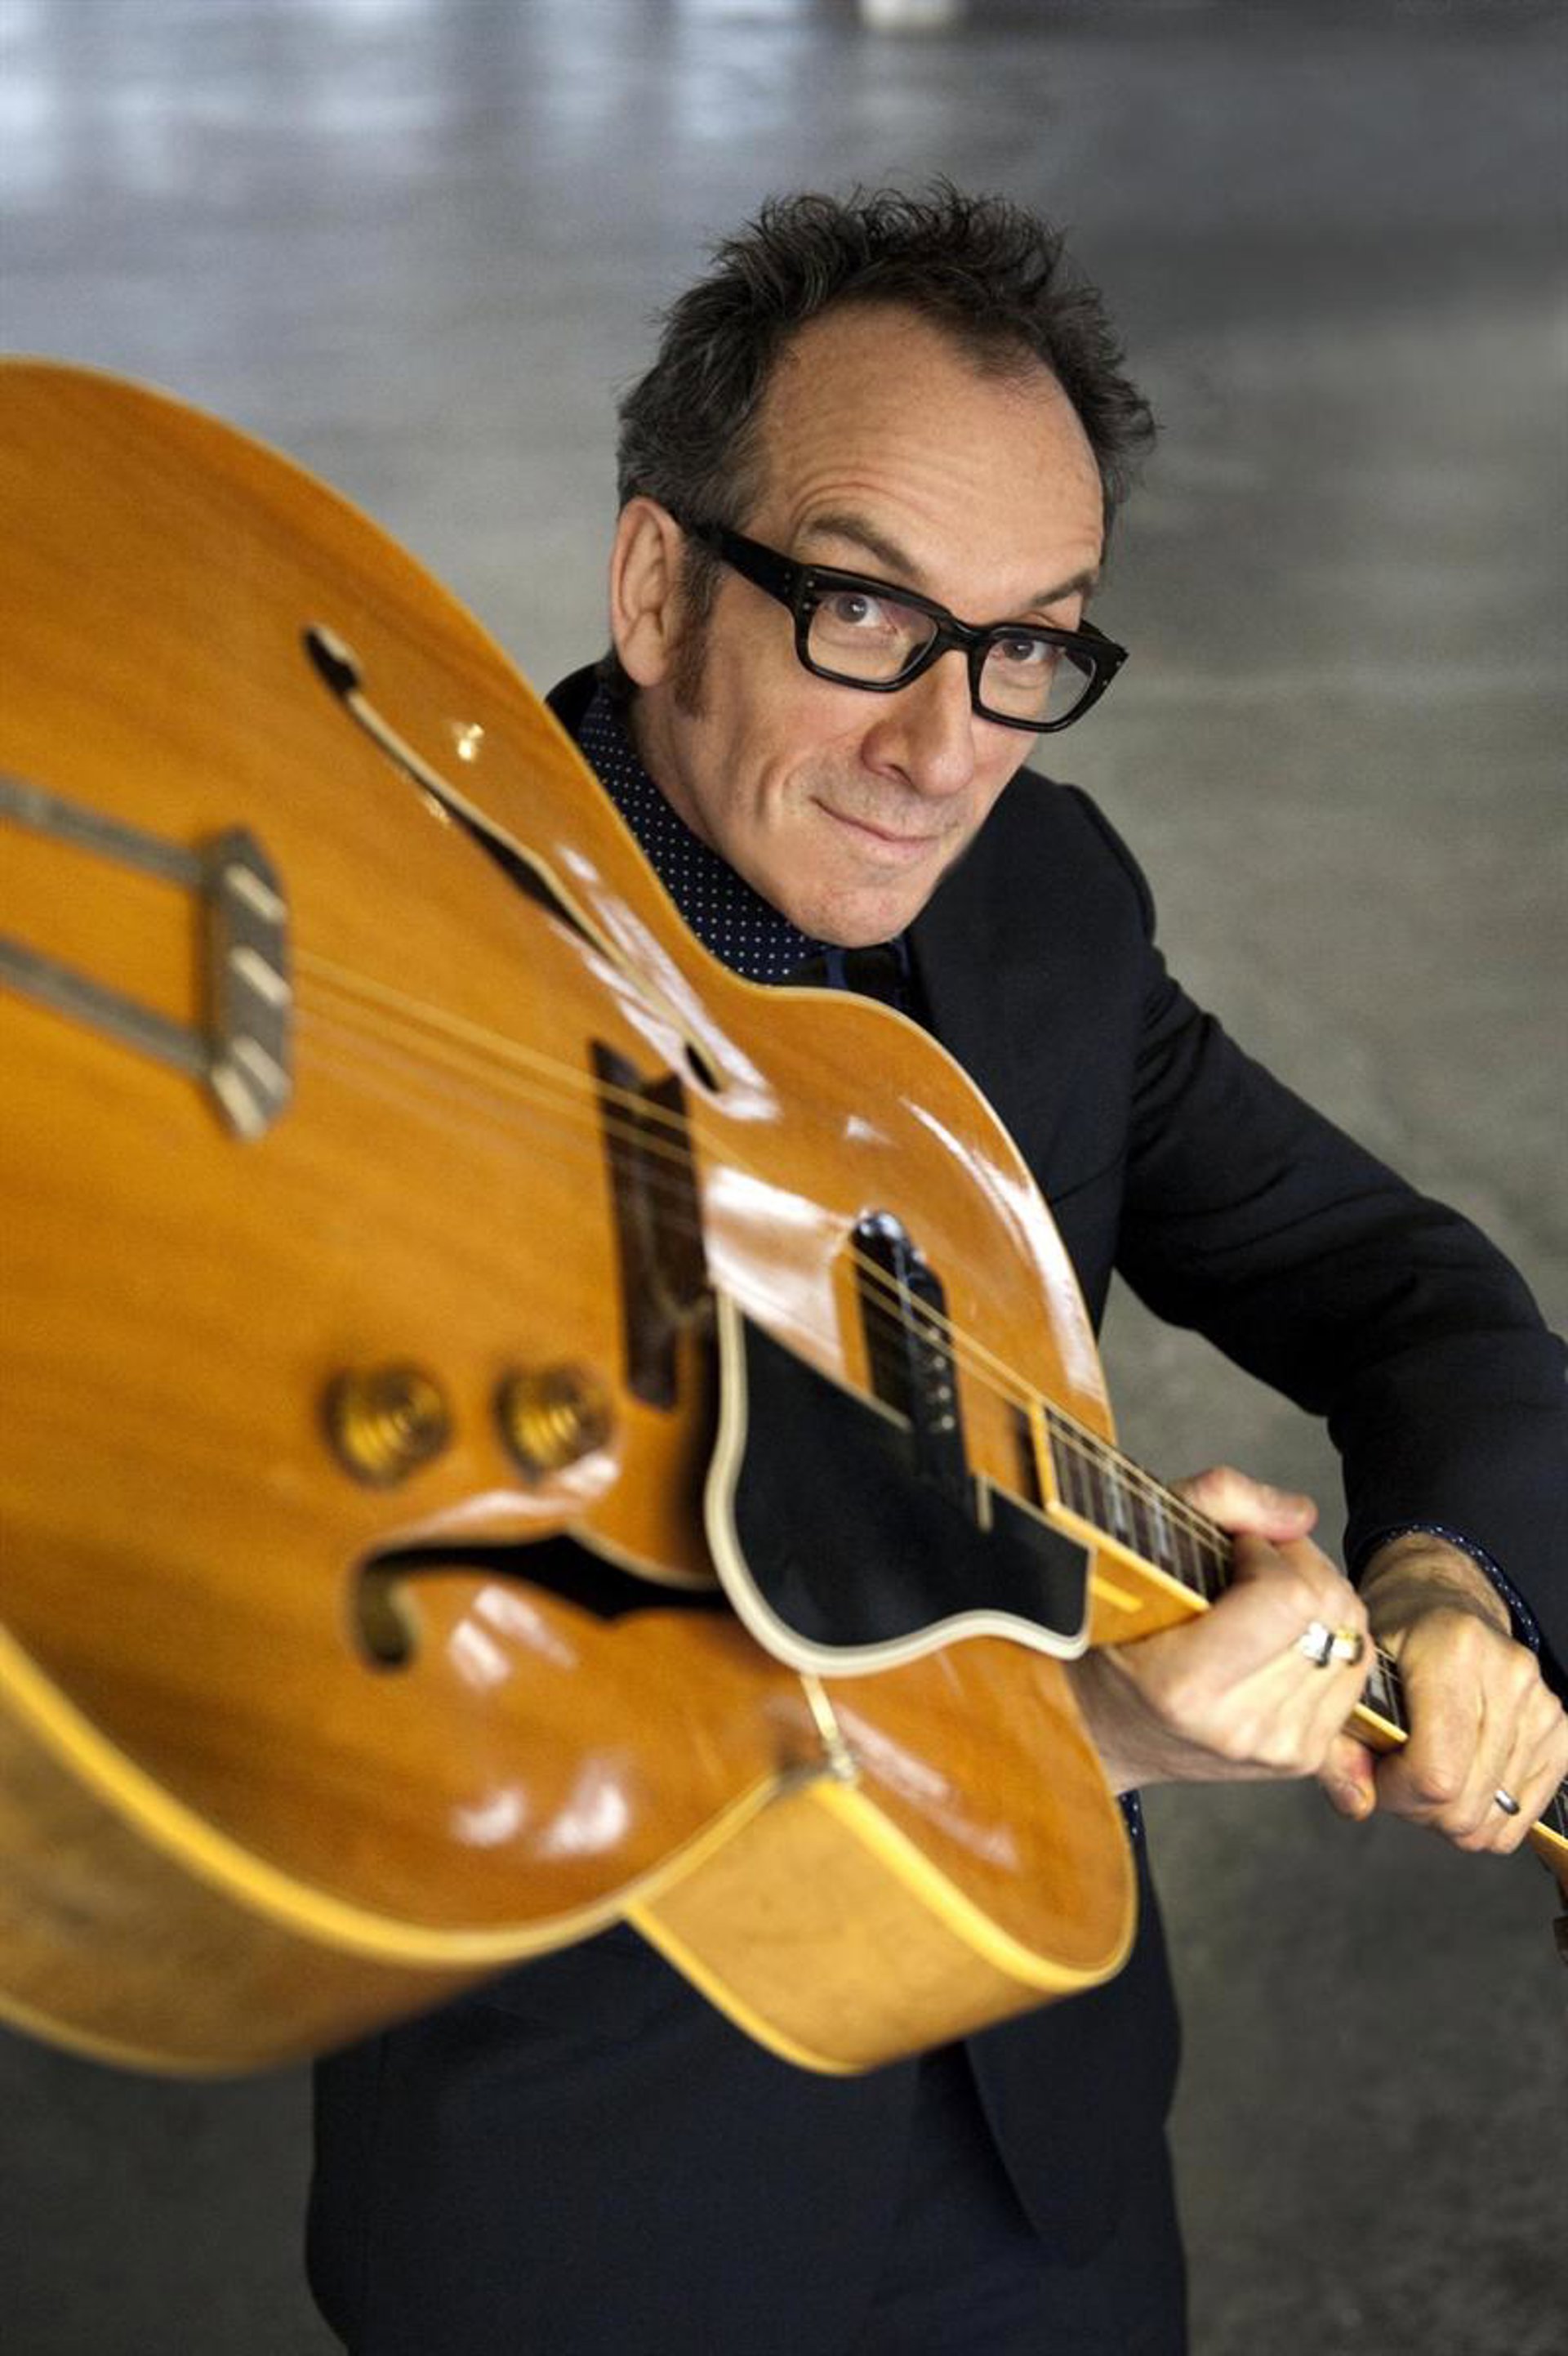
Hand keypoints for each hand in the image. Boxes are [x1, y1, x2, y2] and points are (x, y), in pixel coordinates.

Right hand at [1067, 1466, 1372, 1796]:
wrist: (1101, 1725)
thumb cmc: (1110, 1632)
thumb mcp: (1139, 1545)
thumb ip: (1218, 1502)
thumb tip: (1300, 1516)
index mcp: (1186, 1684)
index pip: (1291, 1598)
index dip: (1273, 1552)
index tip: (1237, 1547)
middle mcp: (1238, 1727)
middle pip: (1330, 1616)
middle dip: (1301, 1567)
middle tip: (1257, 1563)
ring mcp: (1275, 1750)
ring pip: (1352, 1641)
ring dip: (1318, 1602)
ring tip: (1266, 1598)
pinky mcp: (1301, 1759)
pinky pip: (1355, 1675)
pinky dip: (1330, 1641)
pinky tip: (1286, 1635)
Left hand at [1330, 1532, 1567, 1853]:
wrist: (1442, 1598)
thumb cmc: (1394, 1633)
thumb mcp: (1352, 1671)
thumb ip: (1339, 1740)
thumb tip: (1357, 1804)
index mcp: (1452, 1651)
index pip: (1436, 1774)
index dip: (1396, 1792)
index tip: (1376, 1772)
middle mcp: (1507, 1676)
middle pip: (1467, 1806)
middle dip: (1419, 1807)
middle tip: (1397, 1773)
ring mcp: (1540, 1705)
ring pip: (1495, 1818)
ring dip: (1451, 1811)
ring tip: (1426, 1768)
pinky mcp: (1558, 1730)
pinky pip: (1522, 1813)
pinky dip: (1486, 1811)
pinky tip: (1460, 1774)